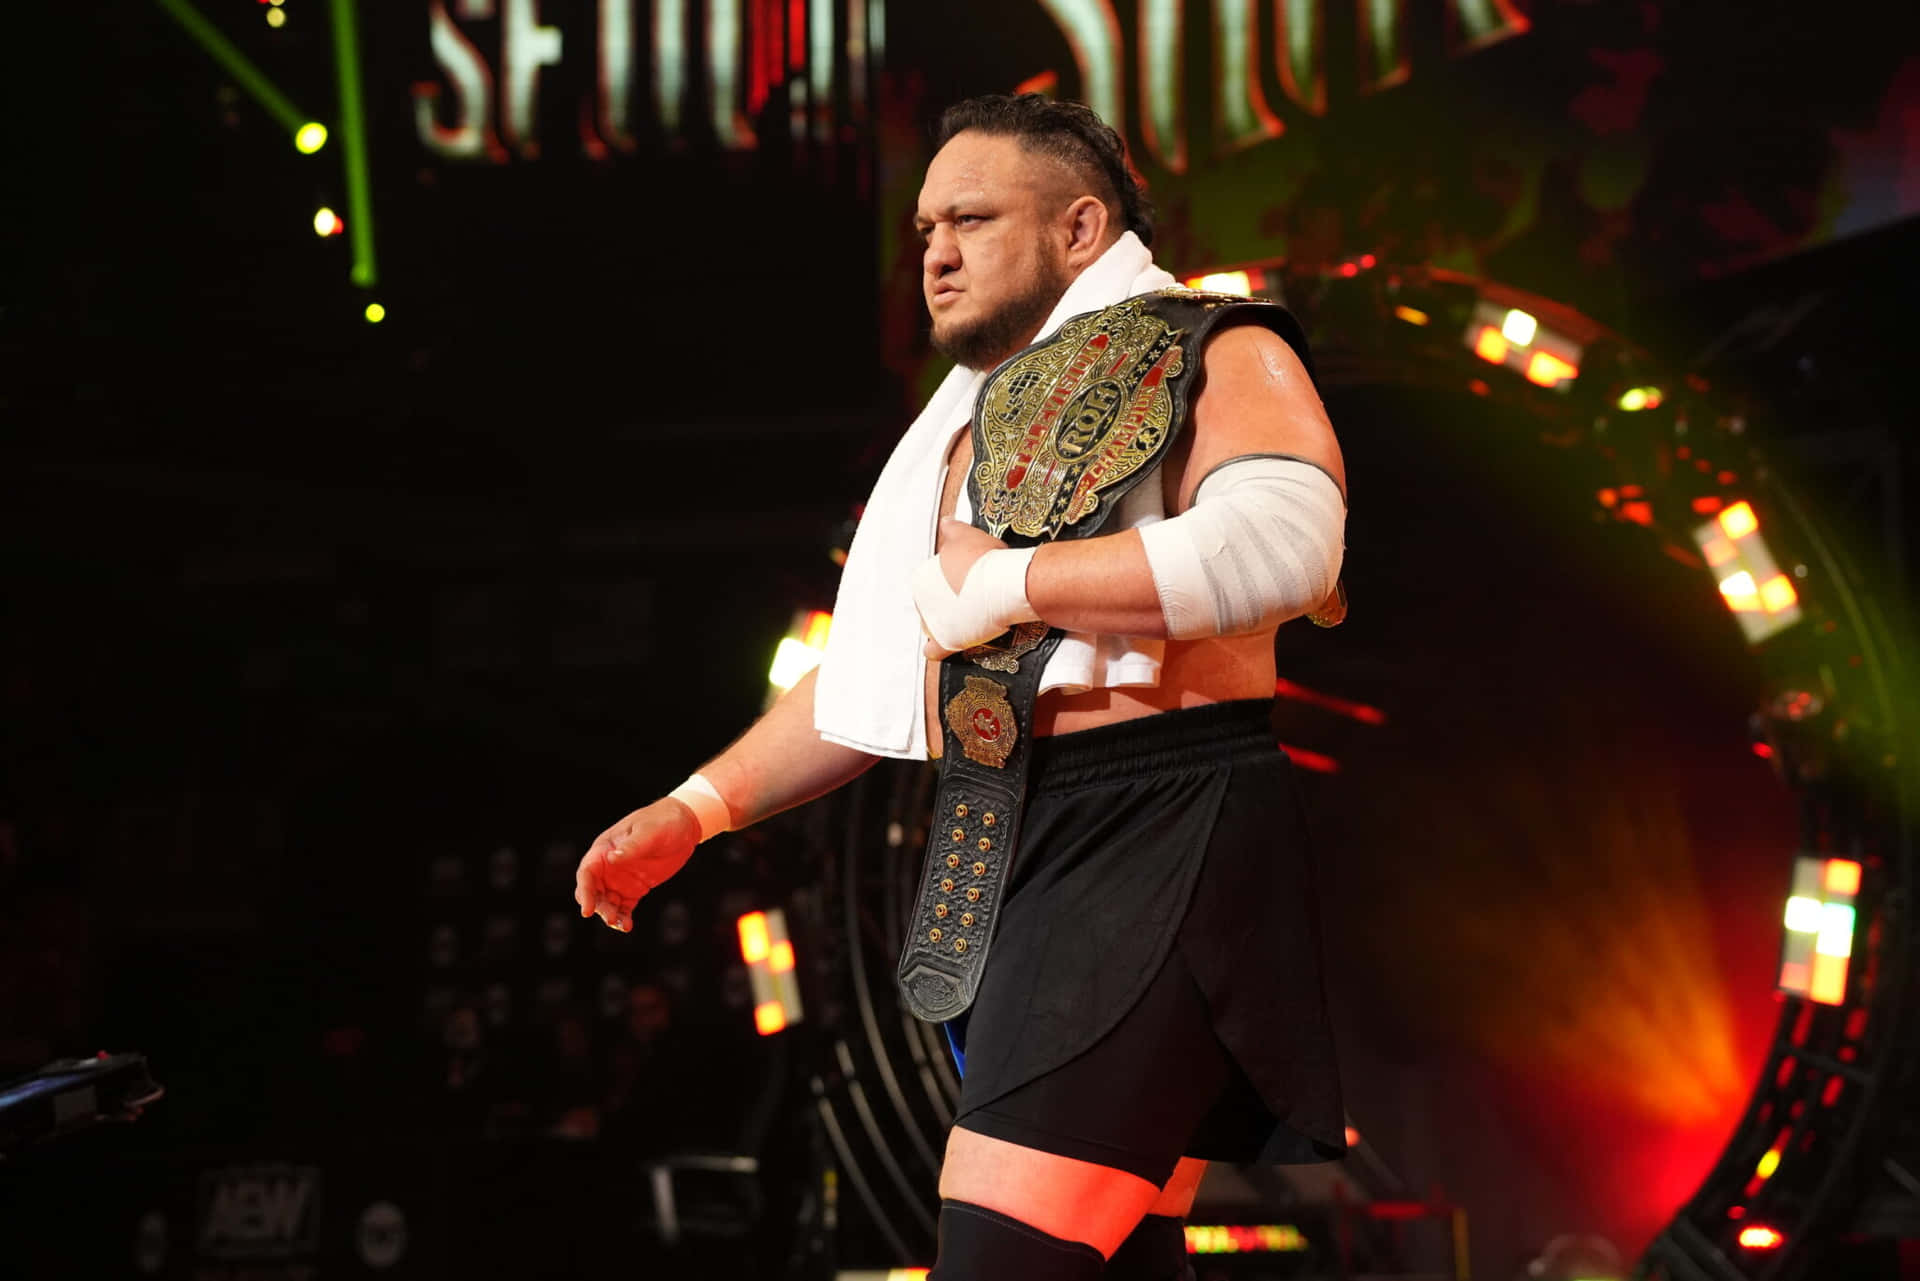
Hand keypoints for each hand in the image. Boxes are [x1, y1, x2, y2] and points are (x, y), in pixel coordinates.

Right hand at [573, 800, 700, 931]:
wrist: (683, 826)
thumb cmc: (663, 821)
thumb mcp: (650, 831)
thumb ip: (632, 846)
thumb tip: (611, 858)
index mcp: (605, 849)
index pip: (587, 873)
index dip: (584, 892)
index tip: (587, 910)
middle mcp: (608, 866)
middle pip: (592, 891)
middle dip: (597, 906)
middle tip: (611, 918)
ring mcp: (621, 878)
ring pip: (606, 902)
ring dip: (610, 914)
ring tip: (622, 924)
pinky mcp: (635, 889)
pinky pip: (624, 907)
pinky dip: (623, 917)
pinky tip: (628, 926)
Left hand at [916, 520, 1025, 657]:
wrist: (1003, 582)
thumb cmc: (987, 561)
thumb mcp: (966, 535)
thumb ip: (952, 530)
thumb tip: (946, 522)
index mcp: (921, 577)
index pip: (931, 584)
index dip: (950, 583)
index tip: (965, 583)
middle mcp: (922, 600)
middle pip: (932, 605)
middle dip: (948, 604)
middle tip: (970, 600)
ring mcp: (933, 621)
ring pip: (934, 627)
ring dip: (946, 624)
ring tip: (968, 620)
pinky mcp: (947, 640)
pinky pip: (934, 651)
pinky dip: (938, 650)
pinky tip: (946, 648)